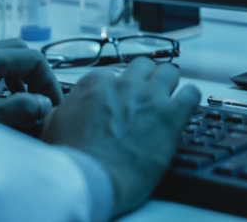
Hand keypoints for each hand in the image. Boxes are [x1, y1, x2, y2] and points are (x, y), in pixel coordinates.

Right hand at [41, 58, 199, 217]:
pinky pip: (192, 93)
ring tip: (168, 99)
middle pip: (143, 66)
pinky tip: (185, 108)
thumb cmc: (72, 158)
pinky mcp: (171, 116)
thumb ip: (65, 109)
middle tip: (146, 96)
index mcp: (95, 84)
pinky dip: (190, 98)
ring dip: (169, 83)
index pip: (113, 75)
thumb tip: (66, 108)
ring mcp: (149, 98)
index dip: (118, 91)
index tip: (119, 104)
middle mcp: (124, 85)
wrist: (91, 179)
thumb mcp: (54, 125)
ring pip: (169, 71)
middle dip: (146, 79)